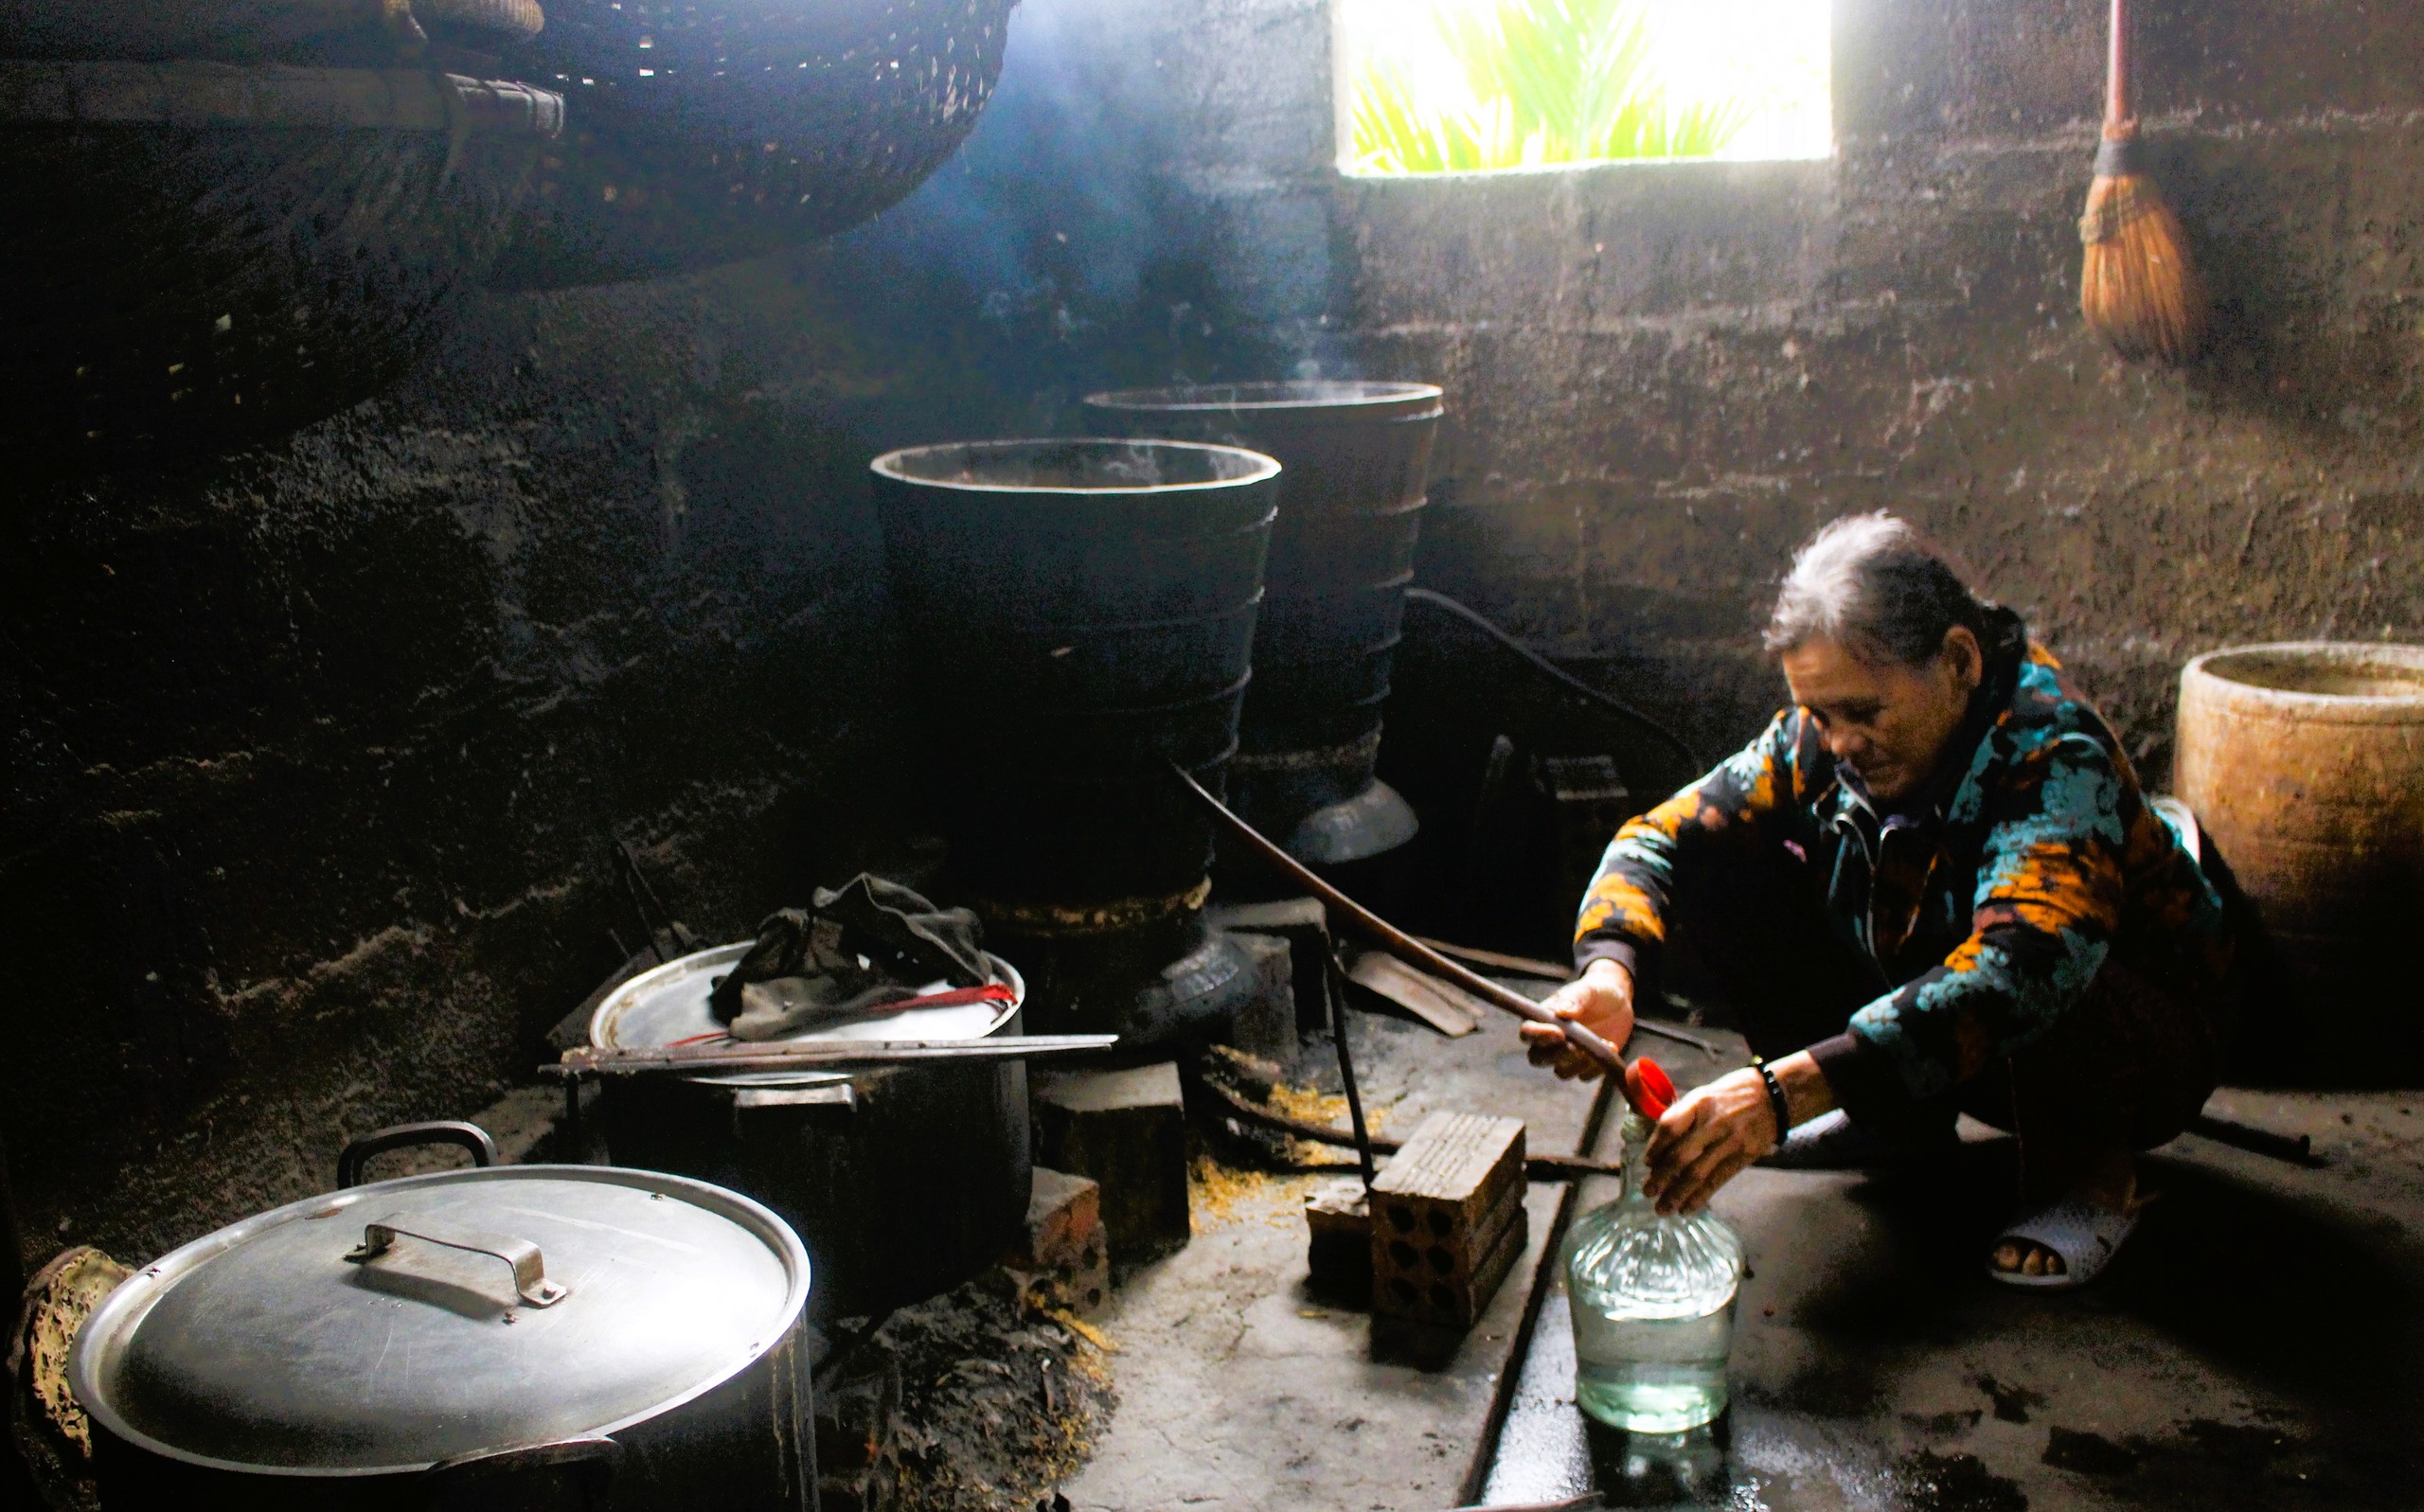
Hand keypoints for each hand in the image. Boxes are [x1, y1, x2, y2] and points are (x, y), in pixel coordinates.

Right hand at [1519, 958, 1633, 1080]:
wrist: (1618, 1003)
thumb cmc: (1596, 992)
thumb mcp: (1588, 990)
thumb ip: (1575, 999)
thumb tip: (1562, 1012)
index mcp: (1543, 1019)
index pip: (1528, 1032)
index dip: (1538, 1036)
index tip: (1559, 1033)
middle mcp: (1550, 1041)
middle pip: (1537, 1058)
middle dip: (1555, 1056)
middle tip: (1575, 1048)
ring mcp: (1566, 1056)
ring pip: (1561, 1071)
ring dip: (1580, 1063)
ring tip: (1603, 1044)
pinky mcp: (1584, 1066)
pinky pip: (1584, 1076)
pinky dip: (1597, 1066)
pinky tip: (1611, 1047)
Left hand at [1640, 1052, 1832, 1213]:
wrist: (1775, 1096)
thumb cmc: (1733, 1094)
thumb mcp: (1705, 1094)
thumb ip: (1684, 1116)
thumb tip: (1659, 1146)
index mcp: (1699, 1102)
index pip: (1670, 1126)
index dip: (1655, 1147)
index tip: (1646, 1162)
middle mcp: (1713, 1123)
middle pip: (1681, 1155)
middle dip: (1661, 1177)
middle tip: (1647, 1192)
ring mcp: (1730, 1141)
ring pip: (1698, 1173)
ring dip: (1677, 1194)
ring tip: (1662, 1209)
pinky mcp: (1744, 1157)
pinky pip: (1718, 1181)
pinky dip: (1700, 1197)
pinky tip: (1687, 1208)